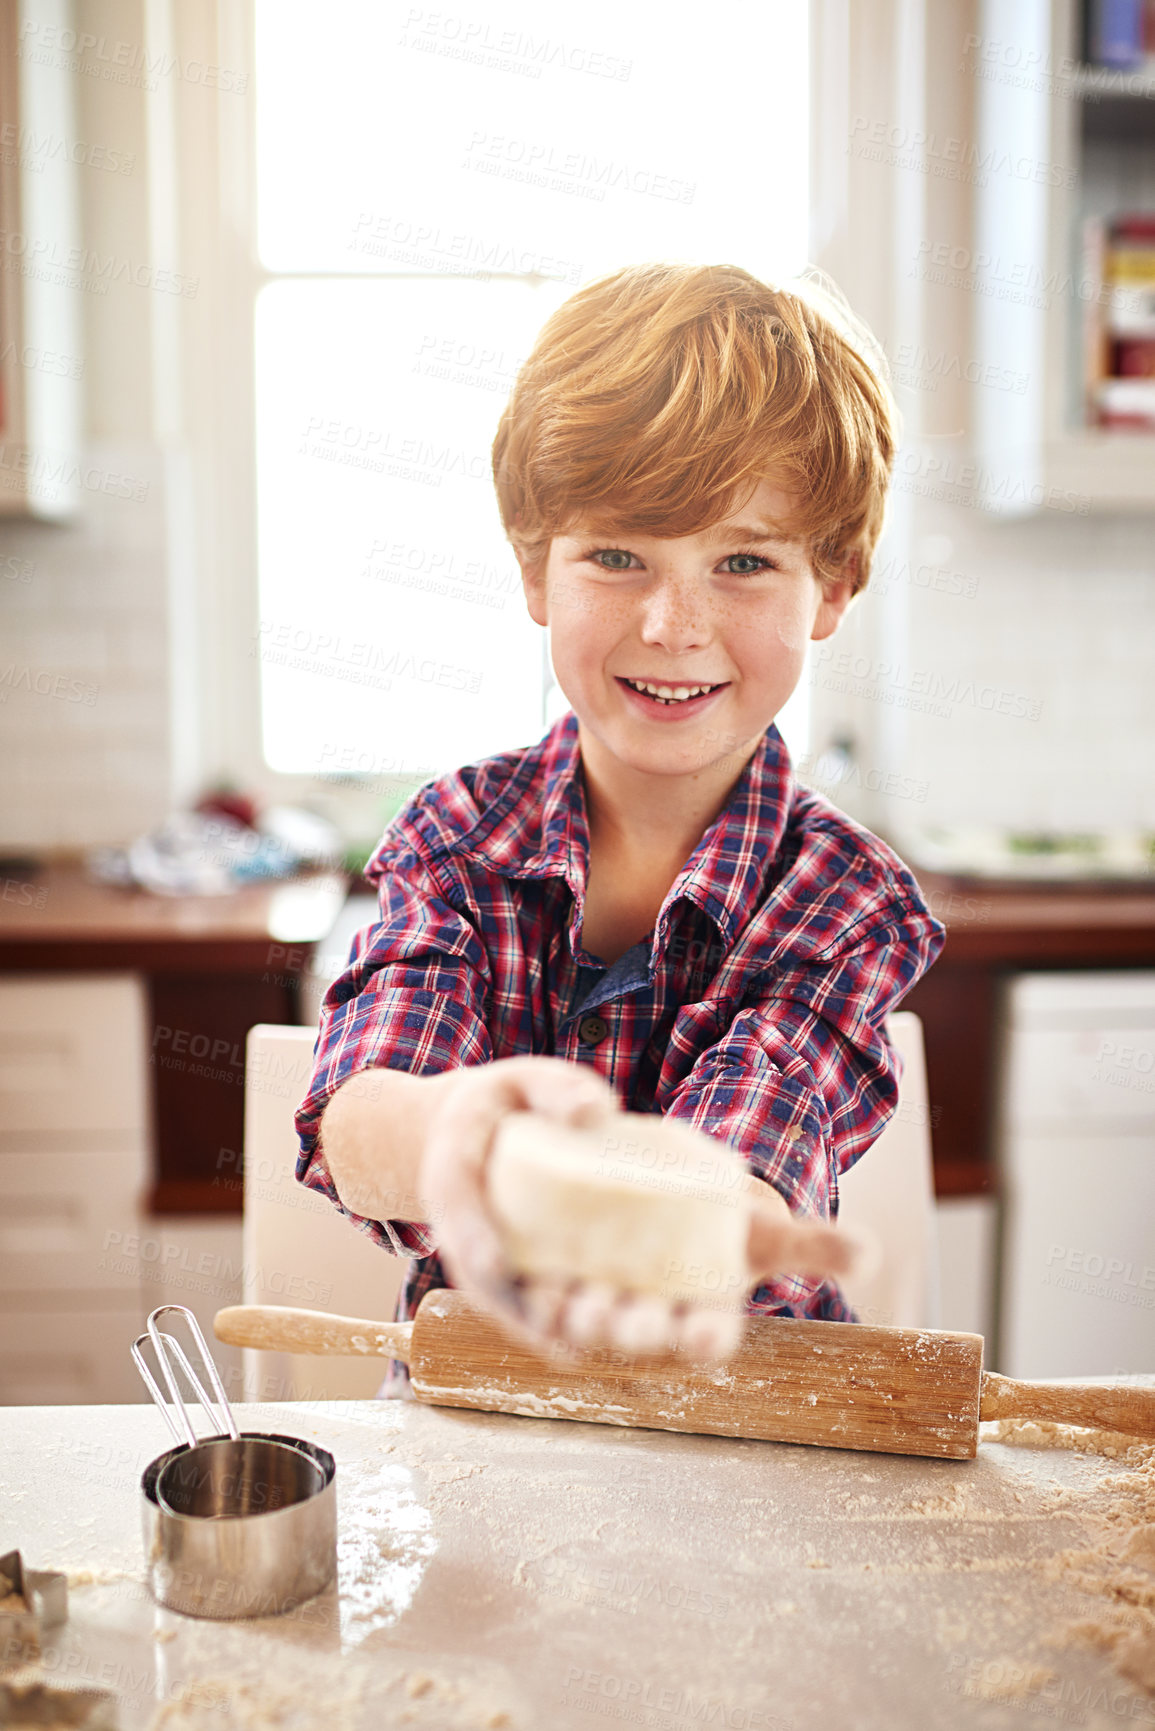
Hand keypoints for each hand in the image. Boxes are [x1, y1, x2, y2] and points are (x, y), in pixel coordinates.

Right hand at [420, 1054, 617, 1326]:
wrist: (470, 1136)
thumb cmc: (504, 1105)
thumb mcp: (520, 1079)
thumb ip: (554, 1088)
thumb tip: (596, 1111)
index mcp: (451, 1176)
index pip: (456, 1209)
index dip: (471, 1237)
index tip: (492, 1263)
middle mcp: (462, 1232)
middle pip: (482, 1278)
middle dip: (517, 1306)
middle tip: (559, 1326)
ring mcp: (487, 1262)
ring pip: (509, 1306)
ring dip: (546, 1330)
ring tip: (591, 1346)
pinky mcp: (517, 1278)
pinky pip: (532, 1310)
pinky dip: (560, 1333)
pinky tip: (598, 1346)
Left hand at [507, 1173, 866, 1363]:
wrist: (650, 1191)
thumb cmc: (713, 1218)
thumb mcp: (759, 1224)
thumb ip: (811, 1242)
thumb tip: (873, 1252)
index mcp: (702, 1313)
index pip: (709, 1338)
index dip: (708, 1338)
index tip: (710, 1330)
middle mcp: (651, 1321)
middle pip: (643, 1334)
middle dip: (637, 1330)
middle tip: (632, 1314)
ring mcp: (602, 1310)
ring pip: (590, 1323)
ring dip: (583, 1317)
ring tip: (576, 1300)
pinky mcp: (559, 1293)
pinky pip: (544, 1305)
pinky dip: (539, 1298)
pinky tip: (536, 1282)